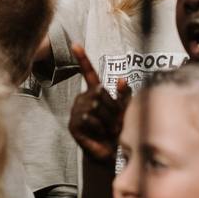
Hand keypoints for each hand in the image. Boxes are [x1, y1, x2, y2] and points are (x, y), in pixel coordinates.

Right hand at [67, 43, 128, 163]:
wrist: (112, 153)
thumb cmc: (119, 130)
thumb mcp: (125, 110)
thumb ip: (124, 95)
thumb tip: (122, 79)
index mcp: (94, 92)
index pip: (88, 72)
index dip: (82, 58)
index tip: (75, 44)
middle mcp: (83, 98)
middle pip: (99, 92)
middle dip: (112, 107)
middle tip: (116, 123)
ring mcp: (76, 111)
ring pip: (95, 105)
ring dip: (107, 119)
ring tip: (109, 130)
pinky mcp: (73, 124)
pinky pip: (88, 117)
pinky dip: (98, 127)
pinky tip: (99, 134)